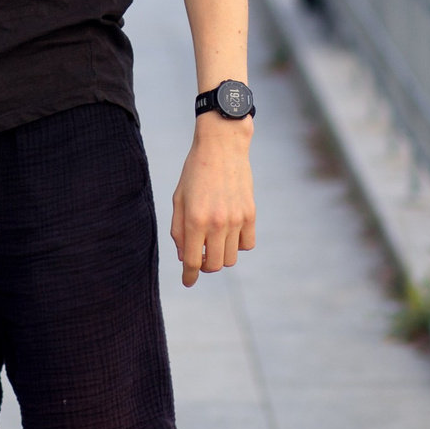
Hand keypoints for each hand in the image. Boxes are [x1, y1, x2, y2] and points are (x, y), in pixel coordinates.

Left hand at [171, 115, 255, 286]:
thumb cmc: (195, 171)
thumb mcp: (179, 198)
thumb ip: (179, 230)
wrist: (222, 146)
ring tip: (214, 241)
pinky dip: (238, 245)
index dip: (189, 276)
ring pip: (232, 258)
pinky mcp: (251, 214)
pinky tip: (229, 232)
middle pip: (215, 265)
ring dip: (221, 256)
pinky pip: (247, 244)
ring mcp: (236, 219)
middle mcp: (217, 223)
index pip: (192, 261)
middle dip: (205, 266)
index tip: (187, 282)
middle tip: (200, 256)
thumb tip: (184, 257)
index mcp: (195, 219)